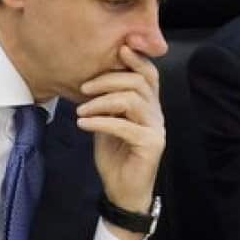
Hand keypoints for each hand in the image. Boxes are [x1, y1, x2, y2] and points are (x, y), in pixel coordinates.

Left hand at [77, 44, 163, 217]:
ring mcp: (156, 129)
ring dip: (101, 102)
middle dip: (108, 80)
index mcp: (149, 106)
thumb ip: (107, 103)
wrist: (123, 191)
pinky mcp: (152, 144)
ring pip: (132, 100)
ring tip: (81, 110)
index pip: (149, 74)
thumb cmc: (115, 156)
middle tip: (83, 88)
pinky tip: (83, 124)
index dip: (136, 59)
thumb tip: (93, 80)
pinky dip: (100, 122)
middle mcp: (157, 114)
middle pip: (138, 82)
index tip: (119, 48)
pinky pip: (124, 125)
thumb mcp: (108, 123)